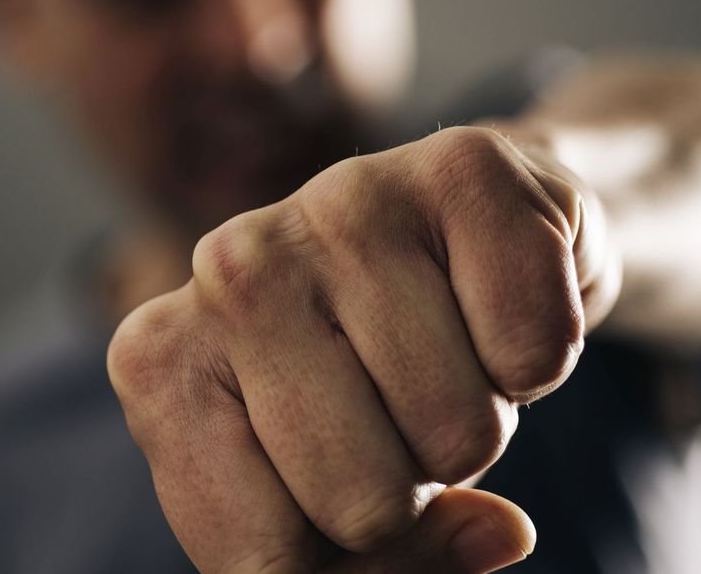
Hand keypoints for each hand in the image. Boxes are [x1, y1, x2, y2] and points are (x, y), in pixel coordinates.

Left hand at [108, 125, 619, 571]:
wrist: (457, 230)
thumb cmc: (368, 371)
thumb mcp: (319, 489)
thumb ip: (375, 566)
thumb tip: (499, 535)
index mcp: (159, 362)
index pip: (262, 560)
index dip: (333, 554)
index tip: (334, 474)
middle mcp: (227, 267)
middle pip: (364, 504)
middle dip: (411, 484)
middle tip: (399, 402)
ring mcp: (340, 204)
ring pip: (460, 437)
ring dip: (479, 417)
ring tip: (444, 345)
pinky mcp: (461, 167)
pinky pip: (536, 355)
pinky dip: (541, 355)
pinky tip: (492, 297)